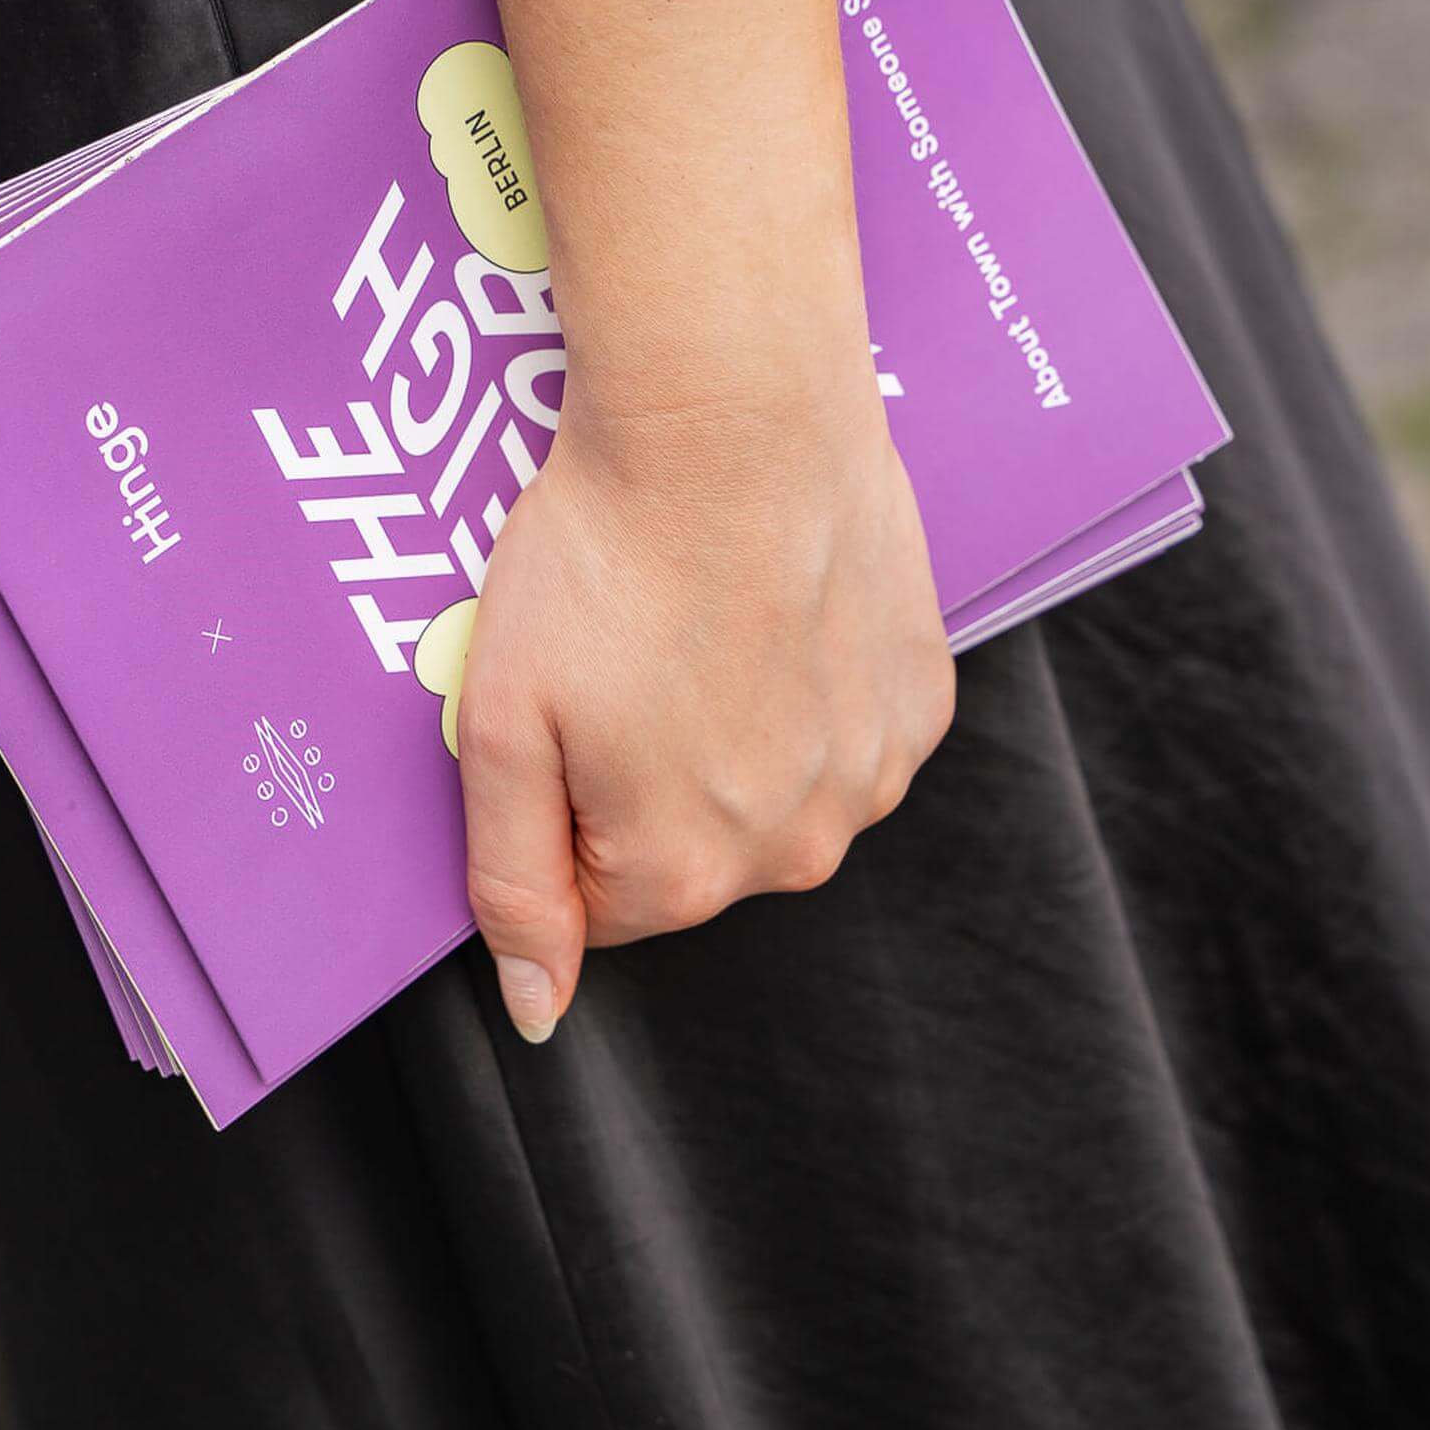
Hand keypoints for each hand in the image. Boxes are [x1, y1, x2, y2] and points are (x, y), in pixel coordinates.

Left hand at [457, 363, 954, 1041]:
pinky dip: (808, 687)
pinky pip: (847, 732)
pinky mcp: (924, 701)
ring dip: (733, 733)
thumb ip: (513, 884)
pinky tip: (769, 606)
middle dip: (646, 775)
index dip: (559, 802)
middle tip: (626, 651)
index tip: (564, 705)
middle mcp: (796, 853)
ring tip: (699, 619)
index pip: (591, 900)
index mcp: (682, 874)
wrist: (736, 418)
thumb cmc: (604, 556)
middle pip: (689, 854)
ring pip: (773, 796)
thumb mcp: (505, 724)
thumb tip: (537, 1011)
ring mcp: (873, 778)